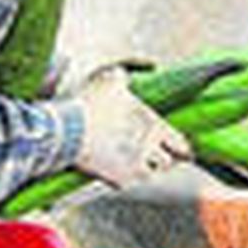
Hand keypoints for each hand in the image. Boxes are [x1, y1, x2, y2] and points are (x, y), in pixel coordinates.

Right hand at [74, 65, 189, 187]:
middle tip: (154, 155)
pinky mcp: (119, 181)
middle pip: (168, 162)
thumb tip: (152, 65)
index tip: (181, 150)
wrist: (66, 130)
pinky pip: (128, 183)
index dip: (182, 148)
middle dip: (162, 158)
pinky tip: (115, 169)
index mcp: (154, 125)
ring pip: (150, 174)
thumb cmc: (89, 101)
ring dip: (144, 169)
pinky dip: (124, 178)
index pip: (182, 144)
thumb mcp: (112, 76)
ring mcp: (135, 166)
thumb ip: (132, 69)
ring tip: (133, 161)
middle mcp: (150, 148)